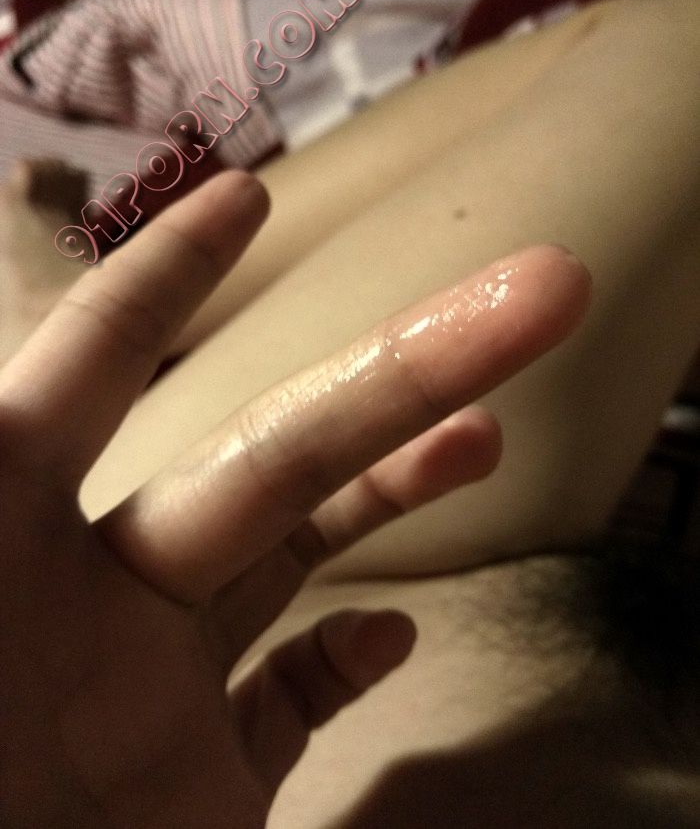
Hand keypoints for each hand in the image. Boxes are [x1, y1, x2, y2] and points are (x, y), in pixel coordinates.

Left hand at [0, 171, 590, 826]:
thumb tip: (256, 546)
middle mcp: (88, 599)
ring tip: (491, 438)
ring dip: (394, 488)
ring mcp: (150, 687)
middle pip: (270, 460)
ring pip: (294, 553)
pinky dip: (344, 658)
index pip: (92, 377)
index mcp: (5, 545)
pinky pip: (284, 697)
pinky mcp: (195, 780)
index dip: (162, 283)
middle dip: (395, 380)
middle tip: (533, 295)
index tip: (245, 196)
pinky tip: (396, 627)